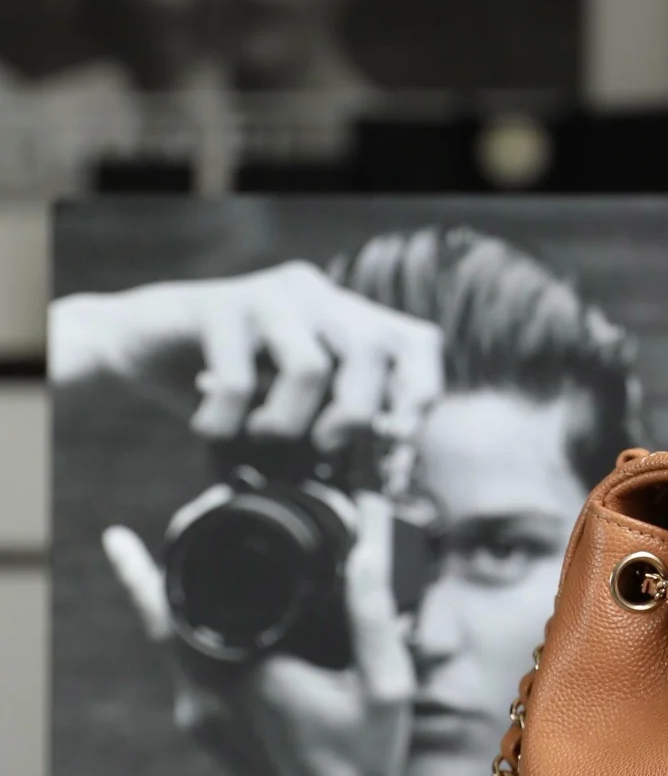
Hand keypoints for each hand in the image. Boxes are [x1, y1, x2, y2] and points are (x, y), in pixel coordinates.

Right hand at [52, 261, 445, 453]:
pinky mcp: (219, 303)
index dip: (420, 391)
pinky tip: (209, 425)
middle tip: (323, 447)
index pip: (417, 342)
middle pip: (372, 351)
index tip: (399, 440)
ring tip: (258, 435)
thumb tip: (384, 481)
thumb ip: (333, 431)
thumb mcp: (291, 412)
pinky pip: (240, 379)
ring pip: (311, 366)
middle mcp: (319, 296)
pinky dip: (226, 423)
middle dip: (354, 416)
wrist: (138, 345)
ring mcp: (270, 293)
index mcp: (348, 319)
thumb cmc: (227, 389)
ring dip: (286, 423)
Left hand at [103, 492, 414, 775]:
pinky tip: (194, 602)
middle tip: (203, 506)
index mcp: (249, 670)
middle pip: (161, 602)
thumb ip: (373, 607)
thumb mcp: (385, 681)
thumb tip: (367, 534)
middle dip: (168, 549)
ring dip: (161, 585)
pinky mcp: (198, 723)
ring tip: (161, 541)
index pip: (195, 584)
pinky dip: (176, 621)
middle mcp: (208, 688)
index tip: (221, 497)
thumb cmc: (364, 760)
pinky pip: (175, 659)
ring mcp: (196, 710)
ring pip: (160, 631)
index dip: (194, 534)